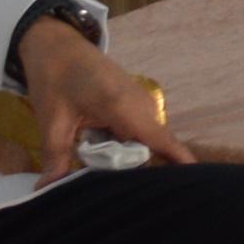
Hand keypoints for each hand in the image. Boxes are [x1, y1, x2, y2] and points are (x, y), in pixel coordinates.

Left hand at [16, 18, 189, 180]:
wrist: (57, 44)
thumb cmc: (55, 77)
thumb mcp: (52, 119)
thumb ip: (55, 156)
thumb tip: (47, 189)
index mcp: (124, 107)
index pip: (163, 141)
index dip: (181, 166)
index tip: (195, 188)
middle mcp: (141, 106)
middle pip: (153, 150)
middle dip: (141, 175)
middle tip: (121, 199)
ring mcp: (140, 104)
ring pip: (145, 144)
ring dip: (130, 163)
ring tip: (112, 185)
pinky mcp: (134, 105)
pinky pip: (139, 135)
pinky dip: (126, 150)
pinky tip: (107, 163)